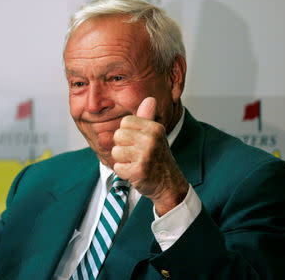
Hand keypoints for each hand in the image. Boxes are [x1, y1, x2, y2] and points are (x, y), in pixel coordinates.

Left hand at [112, 97, 188, 215]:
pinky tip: (136, 173)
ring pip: (116, 152)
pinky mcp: (139, 170)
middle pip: (117, 136)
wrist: (169, 184)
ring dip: (123, 161)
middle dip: (123, 147)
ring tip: (136, 163)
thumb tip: (149, 99)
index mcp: (154, 128)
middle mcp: (151, 139)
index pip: (125, 122)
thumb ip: (147, 118)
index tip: (138, 142)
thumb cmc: (158, 158)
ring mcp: (145, 155)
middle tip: (136, 155)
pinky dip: (124, 173)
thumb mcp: (155, 135)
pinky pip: (118, 167)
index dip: (127, 133)